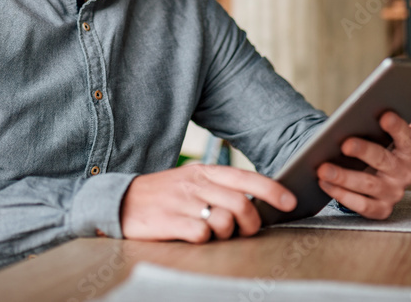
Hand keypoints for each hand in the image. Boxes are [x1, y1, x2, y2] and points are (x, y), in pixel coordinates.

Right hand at [120, 165, 296, 242]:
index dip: (271, 189)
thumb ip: (219, 188)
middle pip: (240, 204)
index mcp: (204, 172)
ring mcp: (183, 203)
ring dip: (227, 232)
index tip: (290, 201)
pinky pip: (202, 234)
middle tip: (246, 230)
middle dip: (251, 222)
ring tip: (213, 231)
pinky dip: (205, 238)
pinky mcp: (170, 222)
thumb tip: (254, 201)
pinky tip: (194, 234)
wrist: (121, 202)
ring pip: (224, 221)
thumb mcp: (191, 182)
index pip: (245, 178)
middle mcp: (196, 184)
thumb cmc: (163, 195)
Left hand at [315, 106, 410, 219]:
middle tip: (344, 144)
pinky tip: (325, 183)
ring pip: (369, 184)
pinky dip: (342, 195)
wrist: (372, 175)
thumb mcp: (391, 133)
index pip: (407, 139)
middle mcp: (405, 174)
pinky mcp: (381, 209)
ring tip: (323, 168)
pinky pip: (362, 205)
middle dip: (363, 151)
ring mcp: (393, 193)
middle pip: (383, 160)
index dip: (397, 128)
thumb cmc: (379, 147)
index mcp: (410, 152)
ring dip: (344, 176)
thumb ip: (408, 119)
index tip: (383, 116)